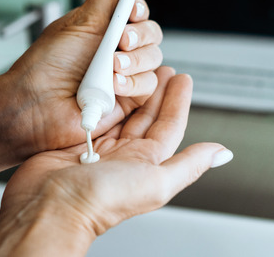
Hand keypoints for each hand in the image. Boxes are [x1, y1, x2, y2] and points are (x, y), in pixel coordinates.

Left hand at [0, 0, 162, 158]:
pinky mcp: (128, 100)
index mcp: (102, 28)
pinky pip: (149, 85)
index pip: (136, 12)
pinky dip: (133, 82)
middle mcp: (115, 50)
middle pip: (151, 34)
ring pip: (153, 58)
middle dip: (138, 36)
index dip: (138, 10)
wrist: (33, 106)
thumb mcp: (82, 20)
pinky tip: (113, 84)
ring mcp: (123, 75)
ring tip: (110, 66)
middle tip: (119, 41)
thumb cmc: (47, 65)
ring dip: (134, 60)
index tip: (131, 11)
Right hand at [0, 69, 231, 255]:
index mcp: (146, 163)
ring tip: (134, 70)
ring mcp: (98, 148)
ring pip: (119, 113)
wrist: (52, 205)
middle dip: (154, 91)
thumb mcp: (155, 182)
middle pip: (144, 116)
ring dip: (128, 92)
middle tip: (160, 66)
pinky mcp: (74, 141)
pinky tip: (101, 84)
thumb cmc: (101, 200)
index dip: (177, 101)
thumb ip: (189, 165)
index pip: (168, 125)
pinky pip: (92, 115)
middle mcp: (124, 155)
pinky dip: (99, 98)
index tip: (182, 78)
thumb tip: (222, 153)